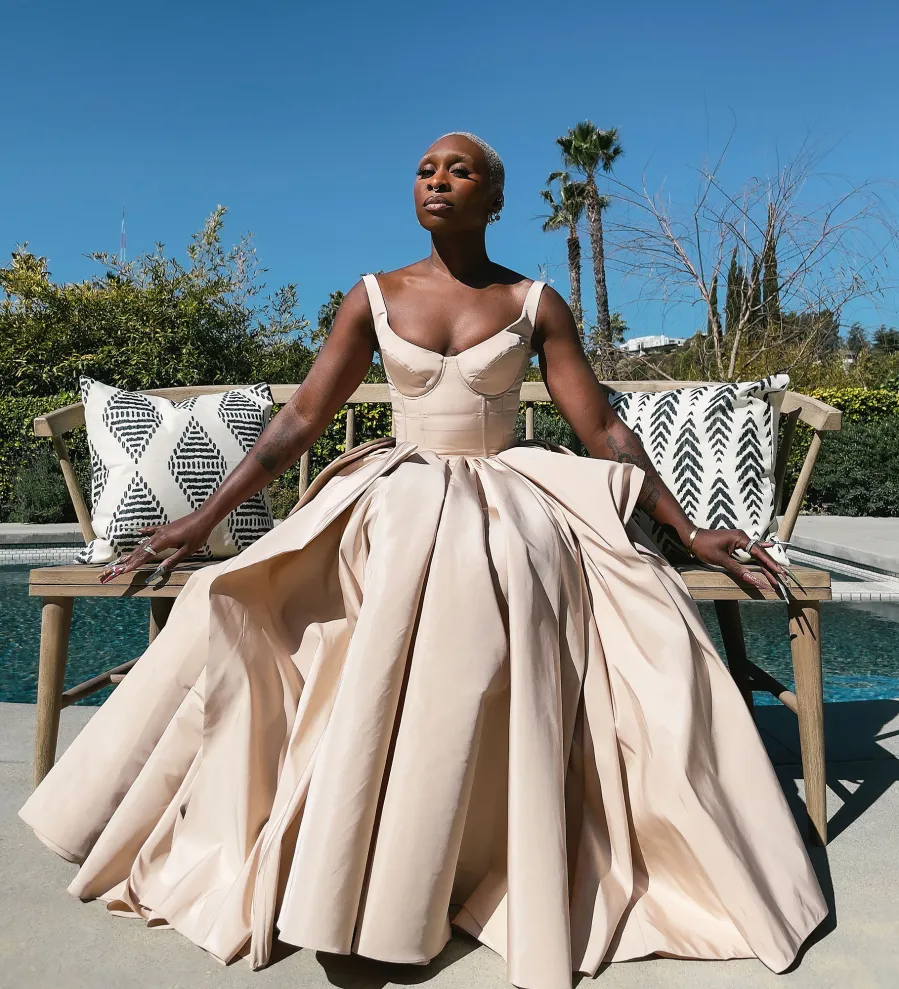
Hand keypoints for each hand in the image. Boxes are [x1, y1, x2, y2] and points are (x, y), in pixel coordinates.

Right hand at [98, 512, 214, 584]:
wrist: (203, 517)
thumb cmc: (198, 534)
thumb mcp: (187, 550)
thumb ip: (173, 560)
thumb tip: (161, 570)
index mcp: (163, 541)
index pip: (146, 555)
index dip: (135, 563)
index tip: (124, 570)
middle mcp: (159, 535)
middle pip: (142, 549)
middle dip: (130, 559)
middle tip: (118, 567)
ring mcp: (161, 530)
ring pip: (145, 542)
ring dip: (135, 550)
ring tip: (124, 556)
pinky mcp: (166, 527)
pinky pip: (152, 531)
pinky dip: (144, 533)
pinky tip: (137, 533)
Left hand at [689, 528, 787, 595]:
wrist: (692, 537)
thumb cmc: (704, 547)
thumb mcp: (720, 559)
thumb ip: (737, 569)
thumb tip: (751, 579)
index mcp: (740, 538)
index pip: (759, 553)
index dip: (770, 564)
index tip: (779, 572)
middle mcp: (742, 537)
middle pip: (760, 553)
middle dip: (770, 566)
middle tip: (781, 577)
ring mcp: (739, 539)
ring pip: (756, 552)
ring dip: (765, 562)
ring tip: (776, 571)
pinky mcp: (735, 542)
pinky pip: (750, 549)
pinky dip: (759, 551)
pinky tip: (770, 547)